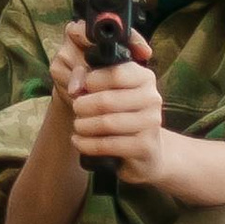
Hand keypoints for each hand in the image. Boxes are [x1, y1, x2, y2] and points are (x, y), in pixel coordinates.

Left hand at [53, 17, 164, 183]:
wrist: (149, 156)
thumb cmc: (121, 117)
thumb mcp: (106, 91)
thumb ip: (87, 75)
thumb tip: (73, 79)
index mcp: (142, 75)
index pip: (114, 67)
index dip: (89, 77)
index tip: (78, 87)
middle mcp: (151, 95)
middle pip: (105, 97)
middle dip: (82, 106)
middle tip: (76, 111)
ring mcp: (151, 122)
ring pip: (104, 122)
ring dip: (83, 127)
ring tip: (78, 129)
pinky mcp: (145, 147)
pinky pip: (108, 144)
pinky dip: (88, 144)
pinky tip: (82, 143)